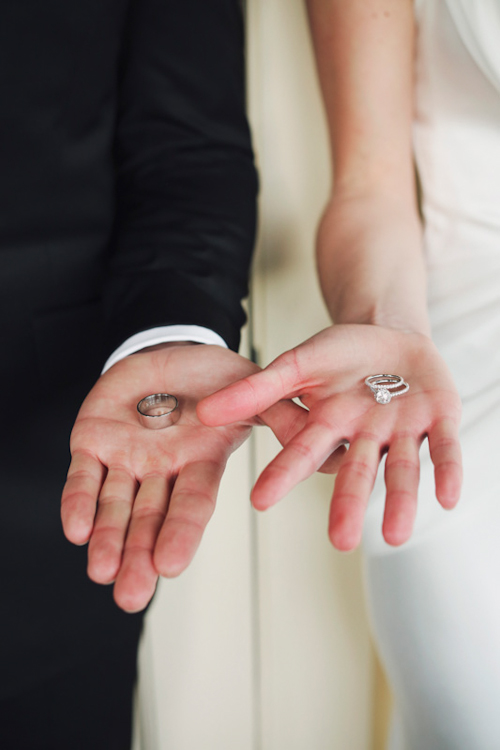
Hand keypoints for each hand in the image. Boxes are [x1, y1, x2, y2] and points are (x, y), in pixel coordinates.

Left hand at [61, 343, 301, 611]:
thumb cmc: (212, 374)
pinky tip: (77, 530)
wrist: (168, 348)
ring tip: (102, 572)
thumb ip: (282, 416)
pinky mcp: (93, 441)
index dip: (181, 533)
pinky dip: (77, 502)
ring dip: (107, 539)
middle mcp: (163, 470)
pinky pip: (83, 476)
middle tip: (132, 595)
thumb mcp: (252, 388)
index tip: (171, 565)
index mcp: (200, 463)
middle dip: (139, 556)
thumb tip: (333, 451)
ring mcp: (127, 458)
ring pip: (114, 506)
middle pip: (150, 519)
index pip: (192, 504)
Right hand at [198, 325, 462, 550]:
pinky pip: (445, 448)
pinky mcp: (440, 419)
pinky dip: (448, 471)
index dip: (283, 473)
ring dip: (400, 501)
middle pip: (356, 473)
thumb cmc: (340, 353)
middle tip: (339, 541)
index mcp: (329, 424)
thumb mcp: (298, 364)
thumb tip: (205, 413)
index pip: (303, 452)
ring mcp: (403, 430)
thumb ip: (259, 389)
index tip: (260, 500)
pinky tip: (449, 496)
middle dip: (348, 504)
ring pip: (402, 470)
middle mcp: (365, 436)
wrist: (389, 333)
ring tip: (394, 537)